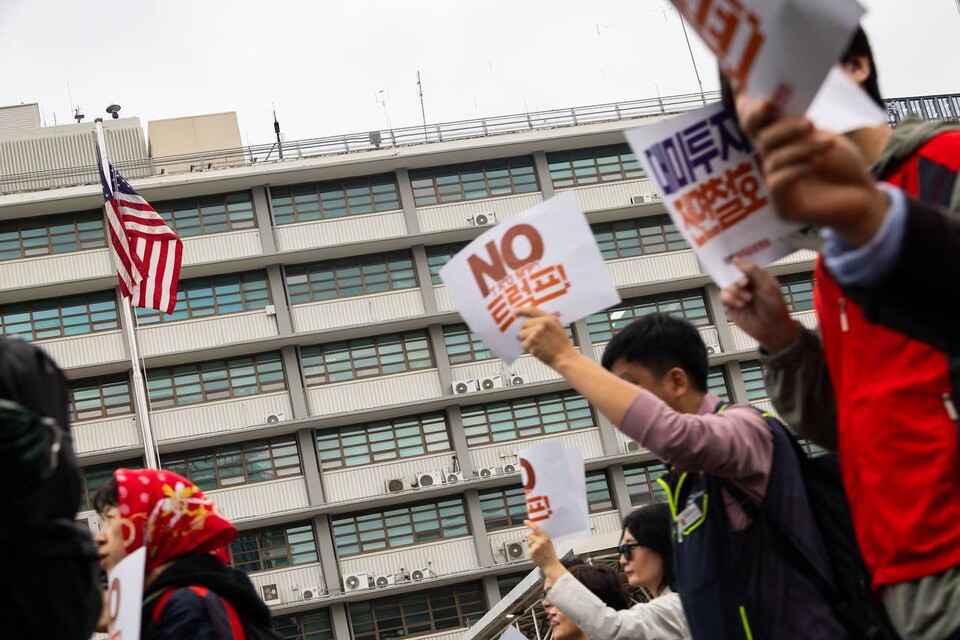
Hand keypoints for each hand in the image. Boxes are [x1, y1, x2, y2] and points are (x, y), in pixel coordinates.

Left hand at [517, 308, 577, 368]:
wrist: (564, 356)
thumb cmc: (561, 344)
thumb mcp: (556, 327)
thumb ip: (545, 321)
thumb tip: (529, 320)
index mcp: (549, 318)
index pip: (532, 311)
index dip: (522, 311)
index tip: (515, 311)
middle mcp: (542, 324)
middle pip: (524, 324)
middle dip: (525, 331)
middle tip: (533, 338)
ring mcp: (536, 333)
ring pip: (521, 334)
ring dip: (525, 340)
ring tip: (536, 344)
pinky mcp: (532, 343)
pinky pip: (523, 344)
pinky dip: (527, 348)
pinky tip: (536, 350)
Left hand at [525, 520, 564, 580]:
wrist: (551, 565)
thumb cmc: (550, 554)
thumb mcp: (549, 543)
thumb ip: (542, 537)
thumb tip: (533, 533)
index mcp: (546, 538)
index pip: (536, 528)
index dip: (530, 524)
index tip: (526, 521)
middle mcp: (541, 541)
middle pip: (530, 535)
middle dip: (528, 535)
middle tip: (526, 535)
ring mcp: (536, 547)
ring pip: (530, 544)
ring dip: (532, 546)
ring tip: (539, 552)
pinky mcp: (532, 552)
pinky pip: (529, 550)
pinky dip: (531, 552)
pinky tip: (537, 555)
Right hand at [721, 258, 797, 353]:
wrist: (772, 329)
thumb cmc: (775, 307)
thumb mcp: (767, 286)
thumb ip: (753, 271)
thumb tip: (737, 260)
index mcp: (757, 277)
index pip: (743, 265)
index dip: (738, 264)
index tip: (735, 265)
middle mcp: (746, 284)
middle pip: (732, 274)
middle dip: (736, 279)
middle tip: (743, 284)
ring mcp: (738, 294)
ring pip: (726, 285)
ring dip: (735, 291)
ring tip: (747, 299)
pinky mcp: (731, 305)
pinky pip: (723, 296)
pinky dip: (730, 299)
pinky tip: (740, 305)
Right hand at [737, 99, 889, 247]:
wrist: (864, 197)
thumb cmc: (843, 166)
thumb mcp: (823, 137)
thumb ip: (800, 127)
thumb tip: (781, 108)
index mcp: (779, 143)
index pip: (754, 125)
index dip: (752, 112)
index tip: (766, 102)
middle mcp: (772, 162)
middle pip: (762, 139)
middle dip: (784, 128)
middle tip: (810, 123)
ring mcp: (775, 185)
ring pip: (774, 160)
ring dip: (802, 149)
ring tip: (828, 145)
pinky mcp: (782, 207)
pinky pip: (777, 183)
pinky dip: (796, 170)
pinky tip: (816, 164)